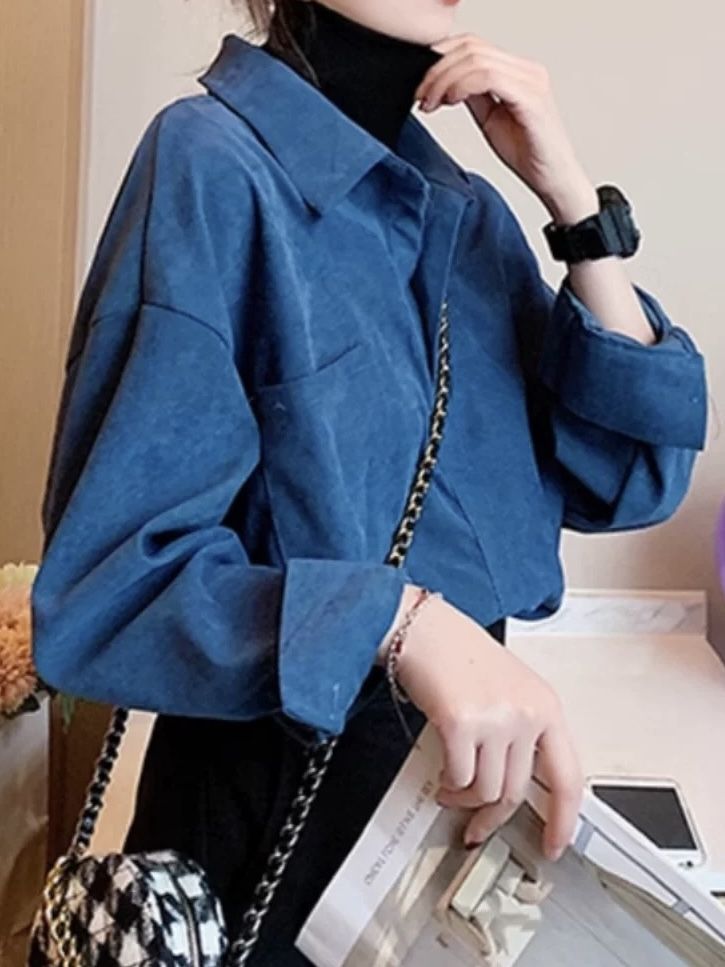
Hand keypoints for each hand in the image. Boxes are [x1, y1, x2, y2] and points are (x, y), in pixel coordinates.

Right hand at [383, 592, 582, 860]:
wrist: (423, 628)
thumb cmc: (459, 653)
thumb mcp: (508, 690)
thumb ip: (520, 734)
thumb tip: (513, 789)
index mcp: (545, 705)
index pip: (568, 777)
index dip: (563, 820)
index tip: (554, 845)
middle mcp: (526, 713)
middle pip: (516, 792)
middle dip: (492, 818)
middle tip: (476, 828)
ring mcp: (495, 719)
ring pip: (485, 791)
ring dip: (463, 799)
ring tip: (450, 787)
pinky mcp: (460, 723)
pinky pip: (458, 778)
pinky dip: (447, 782)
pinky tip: (440, 772)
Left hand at [414, 33, 597, 221]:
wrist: (553, 180)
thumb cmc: (529, 154)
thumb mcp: (490, 119)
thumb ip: (473, 96)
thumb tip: (446, 83)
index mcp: (517, 71)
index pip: (473, 46)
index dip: (441, 59)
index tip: (421, 86)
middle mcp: (527, 69)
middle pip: (471, 47)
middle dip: (437, 70)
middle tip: (421, 96)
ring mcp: (531, 80)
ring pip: (476, 59)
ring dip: (445, 79)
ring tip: (432, 103)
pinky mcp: (531, 98)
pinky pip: (489, 77)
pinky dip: (462, 85)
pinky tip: (451, 101)